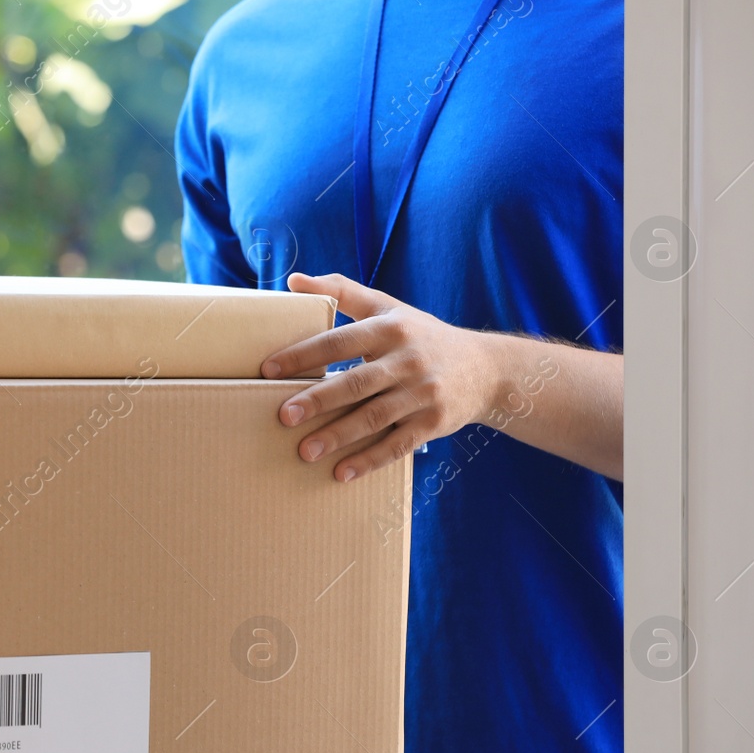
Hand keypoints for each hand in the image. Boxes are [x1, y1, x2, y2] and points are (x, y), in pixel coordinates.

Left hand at [262, 272, 505, 481]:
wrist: (485, 368)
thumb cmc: (421, 336)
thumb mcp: (387, 308)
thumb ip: (342, 291)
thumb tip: (293, 279)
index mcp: (390, 328)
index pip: (339, 341)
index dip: (304, 354)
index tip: (268, 370)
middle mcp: (408, 359)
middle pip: (356, 382)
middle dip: (319, 400)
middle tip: (284, 416)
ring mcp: (423, 393)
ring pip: (375, 417)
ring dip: (339, 436)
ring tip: (305, 451)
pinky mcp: (434, 422)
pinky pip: (397, 444)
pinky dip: (369, 460)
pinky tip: (341, 473)